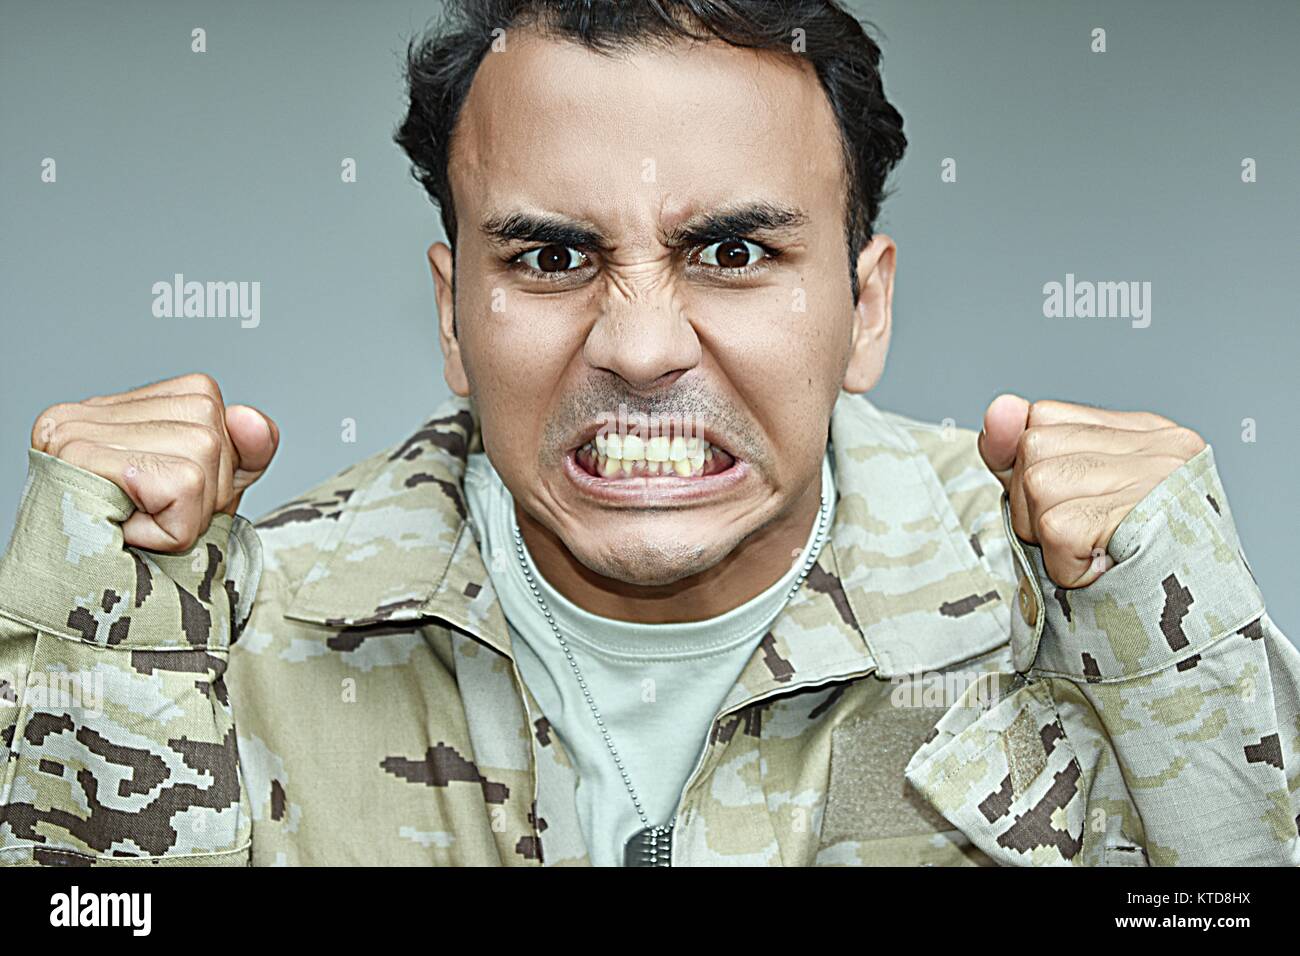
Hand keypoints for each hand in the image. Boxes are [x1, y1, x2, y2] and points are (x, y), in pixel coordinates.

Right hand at [30, 373, 278, 552]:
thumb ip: (247, 451)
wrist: (84, 623)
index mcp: (112, 410)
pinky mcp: (76, 458)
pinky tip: (127, 538)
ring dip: (187, 516)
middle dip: (204, 494)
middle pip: (206, 428)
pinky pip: (180, 485)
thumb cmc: (144, 561)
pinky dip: (172, 529)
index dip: (212, 464)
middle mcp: (86, 412)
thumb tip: (252, 419)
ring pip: (200, 454)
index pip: (205, 399)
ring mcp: (73, 431)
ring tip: (135, 533)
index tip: (166, 502)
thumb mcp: (215, 496)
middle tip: (150, 525)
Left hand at [977, 394, 1205, 588]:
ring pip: (1039, 483)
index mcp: (1145, 435)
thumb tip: (998, 407)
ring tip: (1093, 556)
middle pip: (1034, 446)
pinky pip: (1056, 528)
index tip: (1056, 510)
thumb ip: (1021, 458)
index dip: (1025, 468)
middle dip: (1032, 508)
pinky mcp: (1148, 513)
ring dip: (1047, 539)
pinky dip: (1063, 564)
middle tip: (1080, 543)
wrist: (1194, 640)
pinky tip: (1100, 572)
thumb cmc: (1125, 576)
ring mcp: (1160, 476)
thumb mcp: (1064, 505)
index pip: (1042, 418)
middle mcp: (1159, 445)